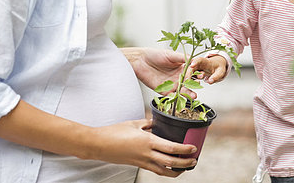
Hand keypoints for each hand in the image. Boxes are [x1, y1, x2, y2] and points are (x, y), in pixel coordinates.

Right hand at [0, 100, 196, 177]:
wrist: (98, 144)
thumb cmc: (115, 131)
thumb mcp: (135, 123)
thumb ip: (149, 123)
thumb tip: (160, 122)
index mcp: (147, 141)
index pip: (170, 147)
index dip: (184, 150)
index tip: (193, 149)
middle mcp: (146, 154)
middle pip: (170, 162)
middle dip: (185, 163)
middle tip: (195, 161)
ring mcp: (141, 162)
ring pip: (163, 171)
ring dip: (176, 171)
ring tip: (186, 168)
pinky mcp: (137, 165)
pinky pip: (154, 170)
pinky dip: (164, 171)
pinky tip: (170, 168)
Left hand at [122, 47, 195, 97]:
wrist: (140, 62)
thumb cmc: (155, 55)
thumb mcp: (170, 55)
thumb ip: (182, 58)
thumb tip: (194, 59)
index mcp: (181, 67)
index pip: (192, 72)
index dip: (196, 73)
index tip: (199, 75)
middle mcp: (178, 77)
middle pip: (189, 82)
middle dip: (194, 85)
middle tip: (198, 86)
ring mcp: (172, 84)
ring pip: (182, 91)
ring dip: (188, 93)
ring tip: (194, 96)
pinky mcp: (164, 91)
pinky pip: (172, 97)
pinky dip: (177, 98)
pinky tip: (182, 99)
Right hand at [188, 55, 227, 83]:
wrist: (217, 67)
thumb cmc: (218, 68)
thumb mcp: (220, 71)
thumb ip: (216, 76)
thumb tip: (210, 81)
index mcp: (205, 61)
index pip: (199, 60)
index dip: (195, 62)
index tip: (192, 65)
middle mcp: (198, 65)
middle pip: (191, 68)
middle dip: (188, 73)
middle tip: (187, 79)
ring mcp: (195, 70)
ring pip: (189, 74)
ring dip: (189, 79)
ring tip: (192, 84)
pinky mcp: (194, 75)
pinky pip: (190, 79)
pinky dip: (189, 83)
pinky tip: (190, 87)